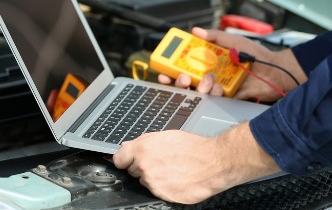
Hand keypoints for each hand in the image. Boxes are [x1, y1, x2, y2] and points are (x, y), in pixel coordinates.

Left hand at [112, 123, 278, 203]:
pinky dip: (164, 187)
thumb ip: (143, 142)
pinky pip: (157, 191)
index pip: (118, 159)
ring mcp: (153, 183)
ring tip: (171, 169)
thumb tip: (128, 146)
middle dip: (142, 166)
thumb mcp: (165, 135)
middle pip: (133, 171)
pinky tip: (176, 178)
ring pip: (145, 181)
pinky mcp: (163, 195)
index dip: (124, 159)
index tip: (128, 160)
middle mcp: (144, 167)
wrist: (213, 162)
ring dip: (154, 177)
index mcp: (142, 149)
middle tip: (160, 161)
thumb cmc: (192, 147)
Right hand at [158, 27, 305, 101]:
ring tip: (207, 80)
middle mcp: (210, 74)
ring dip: (197, 86)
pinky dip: (212, 92)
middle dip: (178, 80)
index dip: (172, 66)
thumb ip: (215, 36)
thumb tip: (196, 30)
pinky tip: (217, 87)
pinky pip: (213, 98)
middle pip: (186, 80)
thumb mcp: (234, 41)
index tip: (163, 67)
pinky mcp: (226, 98)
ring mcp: (217, 86)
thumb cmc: (256, 54)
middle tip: (181, 77)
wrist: (275, 72)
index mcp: (209, 60)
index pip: (185, 63)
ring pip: (197, 90)